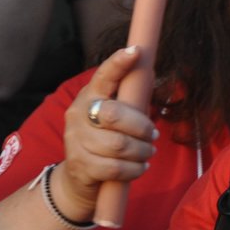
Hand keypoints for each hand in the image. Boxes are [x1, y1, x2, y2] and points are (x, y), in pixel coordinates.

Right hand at [53, 45, 158, 222]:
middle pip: (115, 115)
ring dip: (142, 151)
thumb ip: (128, 101)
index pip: (103, 76)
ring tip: (147, 152)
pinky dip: (135, 169)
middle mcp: (78, 115)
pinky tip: (140, 167)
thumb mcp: (112, 117)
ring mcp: (76, 141)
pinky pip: (116, 168)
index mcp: (89, 96)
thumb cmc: (104, 139)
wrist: (78, 178)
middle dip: (142, 127)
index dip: (118, 64)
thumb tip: (152, 74)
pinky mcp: (81, 166)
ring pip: (118, 145)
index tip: (135, 51)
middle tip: (153, 135)